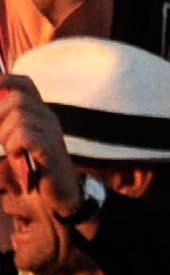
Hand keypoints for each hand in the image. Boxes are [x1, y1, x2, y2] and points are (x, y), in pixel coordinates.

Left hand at [0, 74, 81, 212]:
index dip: (5, 80)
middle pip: (16, 99)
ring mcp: (52, 133)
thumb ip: (5, 125)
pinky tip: (18, 157)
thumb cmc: (34, 168)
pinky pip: (24, 136)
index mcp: (40, 113)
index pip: (25, 84)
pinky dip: (14, 146)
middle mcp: (48, 118)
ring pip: (18, 117)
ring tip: (12, 152)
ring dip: (5, 136)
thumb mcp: (18, 141)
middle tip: (2, 138)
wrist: (60, 194)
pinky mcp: (51, 149)